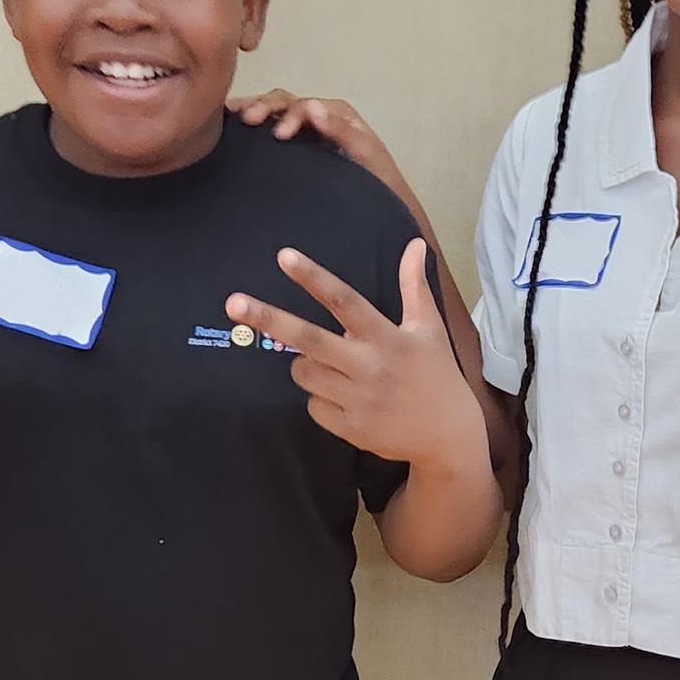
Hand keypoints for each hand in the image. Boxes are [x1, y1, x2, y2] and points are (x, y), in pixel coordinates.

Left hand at [226, 240, 482, 470]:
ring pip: (303, 372)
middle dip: (268, 319)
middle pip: (308, 338)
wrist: (447, 435)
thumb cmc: (436, 374)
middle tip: (232, 303)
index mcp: (387, 337)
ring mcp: (357, 399)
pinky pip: (313, 405)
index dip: (313, 278)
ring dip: (306, 364)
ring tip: (330, 365)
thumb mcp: (427, 328)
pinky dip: (320, 398)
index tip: (284, 256)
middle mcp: (369, 366)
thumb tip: (414, 244)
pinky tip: (344, 398)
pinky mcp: (350, 427)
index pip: (344, 301)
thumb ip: (414, 286)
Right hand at [229, 91, 403, 191]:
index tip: (279, 135)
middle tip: (244, 117)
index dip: (288, 115)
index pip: (303, 105)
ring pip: (273, 113)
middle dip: (263, 106)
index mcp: (335, 114)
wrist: (384, 207)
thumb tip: (311, 105)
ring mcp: (305, 133)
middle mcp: (318, 118)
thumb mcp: (364, 153)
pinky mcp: (296, 150)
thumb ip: (340, 130)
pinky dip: (253, 127)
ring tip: (230, 113)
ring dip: (253, 111)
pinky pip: (270, 132)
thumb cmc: (379, 181)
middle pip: (284, 103)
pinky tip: (232, 127)